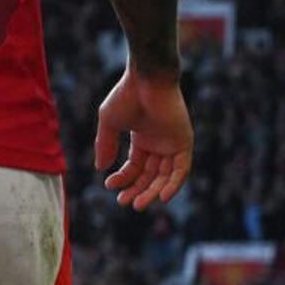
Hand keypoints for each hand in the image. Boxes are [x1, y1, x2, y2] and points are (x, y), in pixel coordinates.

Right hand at [96, 66, 192, 208]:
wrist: (147, 79)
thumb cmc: (126, 96)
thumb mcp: (109, 123)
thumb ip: (106, 145)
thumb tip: (100, 168)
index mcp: (142, 138)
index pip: (134, 166)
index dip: (122, 178)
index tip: (108, 185)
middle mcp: (159, 143)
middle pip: (150, 175)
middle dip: (137, 190)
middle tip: (125, 202)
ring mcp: (172, 143)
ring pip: (165, 176)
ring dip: (153, 191)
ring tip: (139, 204)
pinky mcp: (184, 142)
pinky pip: (181, 169)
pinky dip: (173, 184)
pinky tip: (161, 196)